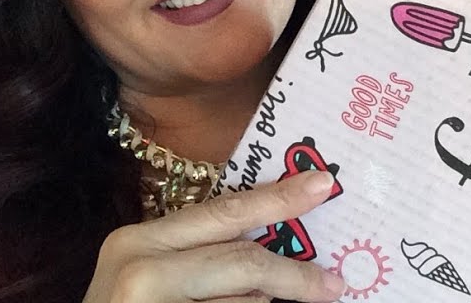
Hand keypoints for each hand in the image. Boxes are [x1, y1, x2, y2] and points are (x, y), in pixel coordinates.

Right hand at [83, 169, 346, 302]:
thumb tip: (268, 254)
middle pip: (244, 262)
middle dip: (296, 275)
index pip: (223, 212)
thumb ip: (196, 255)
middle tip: (334, 284)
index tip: (320, 185)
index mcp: (137, 242)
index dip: (277, 198)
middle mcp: (142, 271)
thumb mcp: (145, 276)